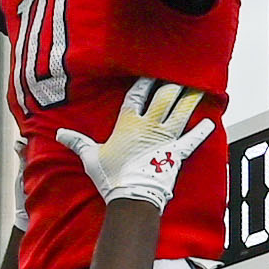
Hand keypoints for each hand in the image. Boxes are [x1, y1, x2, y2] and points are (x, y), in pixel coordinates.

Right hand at [73, 80, 210, 207]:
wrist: (132, 197)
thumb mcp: (91, 157)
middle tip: (181, 71)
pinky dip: (201, 131)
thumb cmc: (112, 177)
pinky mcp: (176, 154)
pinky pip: (192, 140)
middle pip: (164, 98)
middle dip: (172, 83)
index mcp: (129, 124)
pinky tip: (209, 121)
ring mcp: (165, 139)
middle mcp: (149, 126)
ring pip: (181, 112)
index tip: (151, 71)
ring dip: (190, 99)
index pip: (137, 95)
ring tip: (198, 86)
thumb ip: (77, 142)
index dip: (144, 82)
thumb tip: (59, 134)